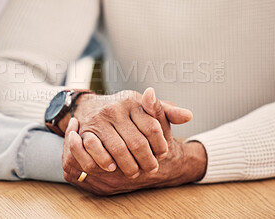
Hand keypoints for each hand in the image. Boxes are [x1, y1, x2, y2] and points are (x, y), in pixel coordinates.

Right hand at [60, 89, 191, 177]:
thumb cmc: (124, 111)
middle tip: (151, 169)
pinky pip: (97, 151)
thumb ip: (165, 112)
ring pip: (118, 149)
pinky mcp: (85, 131)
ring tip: (135, 173)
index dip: (160, 145)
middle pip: (137, 142)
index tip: (163, 155)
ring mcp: (99, 120)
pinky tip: (114, 168)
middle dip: (146, 160)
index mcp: (133, 102)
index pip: (153, 127)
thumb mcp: (144, 107)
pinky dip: (106, 162)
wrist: (90, 107)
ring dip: (129, 165)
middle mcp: (116, 109)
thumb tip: (188, 116)